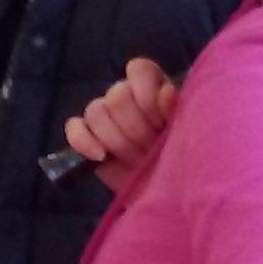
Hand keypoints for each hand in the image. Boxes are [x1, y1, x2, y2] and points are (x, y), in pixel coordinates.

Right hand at [63, 59, 178, 190]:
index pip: (139, 70)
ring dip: (116, 140)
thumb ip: (177, 110)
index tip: (159, 120)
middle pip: (116, 95)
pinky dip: (84, 141)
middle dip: (135, 128)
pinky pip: (74, 127)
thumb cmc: (182, 158)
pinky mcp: (87, 137)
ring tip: (136, 160)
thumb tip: (165, 92)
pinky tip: (100, 156)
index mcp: (153, 87)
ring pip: (95, 111)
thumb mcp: (188, 133)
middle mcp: (127, 96)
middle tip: (151, 149)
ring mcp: (104, 116)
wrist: (167, 193)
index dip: (146, 94)